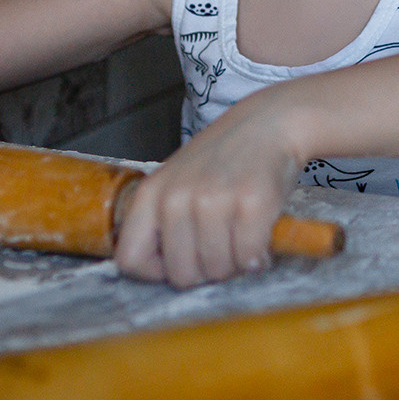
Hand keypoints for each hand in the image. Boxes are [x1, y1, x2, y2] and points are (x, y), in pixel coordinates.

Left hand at [113, 89, 308, 287]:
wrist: (269, 124)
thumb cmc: (222, 160)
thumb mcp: (177, 182)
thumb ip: (164, 221)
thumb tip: (165, 272)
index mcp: (150, 194)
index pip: (130, 259)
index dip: (156, 272)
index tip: (180, 260)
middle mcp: (176, 198)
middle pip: (181, 275)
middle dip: (205, 272)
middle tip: (221, 248)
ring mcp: (212, 200)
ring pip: (217, 271)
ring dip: (234, 264)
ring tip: (241, 238)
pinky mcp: (250, 204)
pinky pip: (248, 259)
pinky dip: (257, 259)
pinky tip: (260, 241)